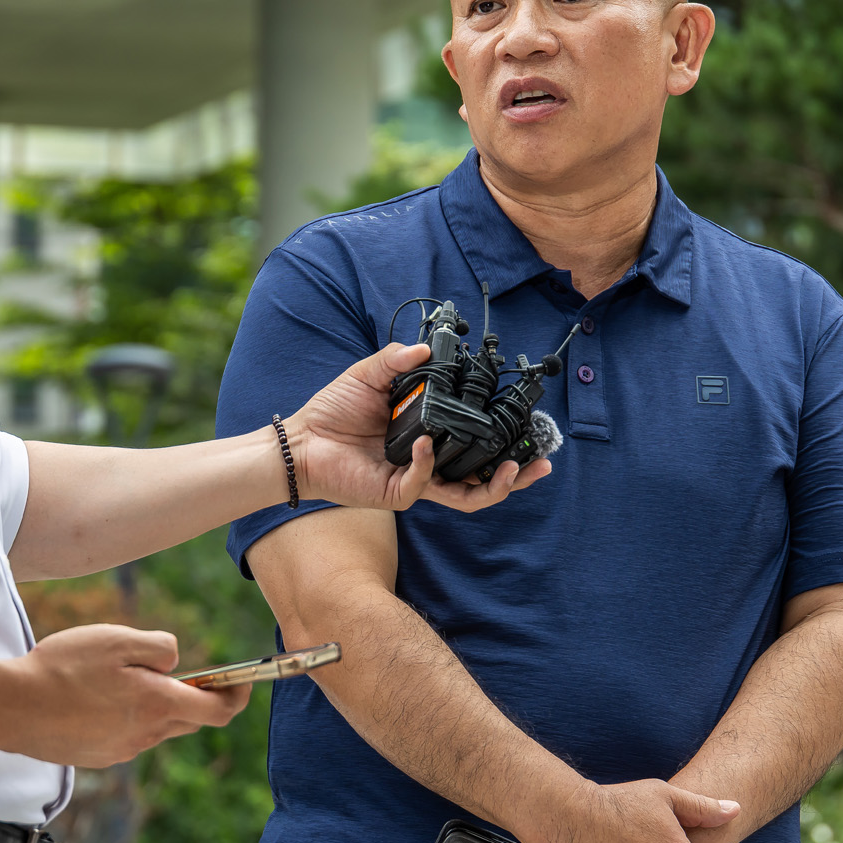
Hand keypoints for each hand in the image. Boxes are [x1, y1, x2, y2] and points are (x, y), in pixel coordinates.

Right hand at [0, 624, 250, 766]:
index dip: (237, 696)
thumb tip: (176, 663)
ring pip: (156, 727)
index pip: (218, 711)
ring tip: (121, 679)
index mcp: (157, 705)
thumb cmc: (62, 668)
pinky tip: (97, 698)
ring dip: (155, 706)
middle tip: (177, 672)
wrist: (8, 707)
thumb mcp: (117, 639)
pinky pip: (128, 736)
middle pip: (188, 719)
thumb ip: (159, 648)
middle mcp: (145, 735)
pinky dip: (127, 717)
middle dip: (192, 697)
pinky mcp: (98, 757)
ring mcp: (120, 750)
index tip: (244, 681)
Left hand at [284, 342, 552, 511]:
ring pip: (466, 496)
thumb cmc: (334, 412)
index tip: (526, 423)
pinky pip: (422, 482)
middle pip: (483, 479)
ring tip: (513, 470)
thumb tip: (424, 346)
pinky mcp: (396, 493)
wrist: (301, 442)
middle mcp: (429, 463)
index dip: (503, 439)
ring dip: (493, 486)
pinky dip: (426, 462)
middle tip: (541, 464)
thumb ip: (396, 359)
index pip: (475, 443)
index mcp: (430, 437)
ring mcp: (416, 481)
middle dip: (516, 477)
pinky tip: (425, 443)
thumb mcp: (368, 375)